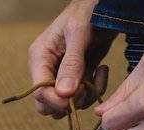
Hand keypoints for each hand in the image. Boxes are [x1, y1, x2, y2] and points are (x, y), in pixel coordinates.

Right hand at [28, 0, 116, 118]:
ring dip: (85, 98)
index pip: (39, 92)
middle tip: (85, 88)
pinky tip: (101, 70)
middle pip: (47, 104)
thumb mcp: (79, 36)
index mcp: (40, 57)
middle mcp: (47, 69)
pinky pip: (82, 97)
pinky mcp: (78, 78)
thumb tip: (64, 94)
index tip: (72, 100)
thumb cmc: (88, 13)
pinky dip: (95, 90)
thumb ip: (72, 64)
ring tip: (96, 76)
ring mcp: (62, 76)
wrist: (105, 7)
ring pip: (66, 105)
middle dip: (68, 103)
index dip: (55, 101)